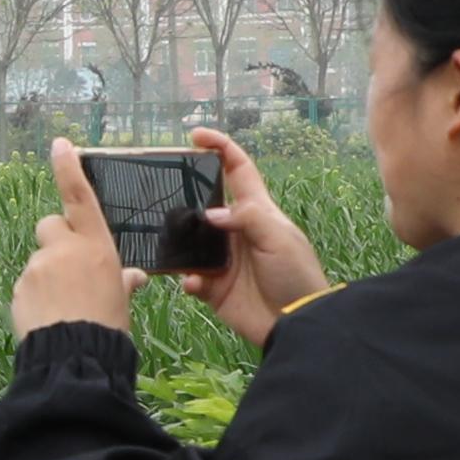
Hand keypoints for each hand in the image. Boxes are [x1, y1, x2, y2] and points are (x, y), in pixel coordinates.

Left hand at [11, 147, 140, 341]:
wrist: (76, 356)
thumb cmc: (107, 326)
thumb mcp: (121, 300)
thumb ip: (122, 282)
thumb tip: (134, 278)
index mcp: (95, 245)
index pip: (78, 196)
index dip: (68, 167)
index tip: (59, 144)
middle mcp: (63, 249)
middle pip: (50, 226)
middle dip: (56, 240)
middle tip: (68, 269)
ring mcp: (37, 267)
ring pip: (39, 262)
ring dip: (48, 277)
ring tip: (64, 308)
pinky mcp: (18, 288)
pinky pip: (26, 286)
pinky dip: (35, 298)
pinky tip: (49, 318)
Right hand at [183, 128, 330, 342]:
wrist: (296, 323)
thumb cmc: (296, 274)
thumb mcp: (278, 237)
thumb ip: (246, 218)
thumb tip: (210, 214)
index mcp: (257, 211)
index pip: (238, 170)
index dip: (220, 148)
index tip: (196, 136)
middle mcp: (236, 231)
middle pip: (205, 202)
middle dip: (185, 195)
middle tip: (163, 189)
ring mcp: (224, 259)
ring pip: (191, 240)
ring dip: (179, 240)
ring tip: (167, 239)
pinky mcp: (214, 287)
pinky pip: (191, 277)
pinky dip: (188, 279)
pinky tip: (194, 283)